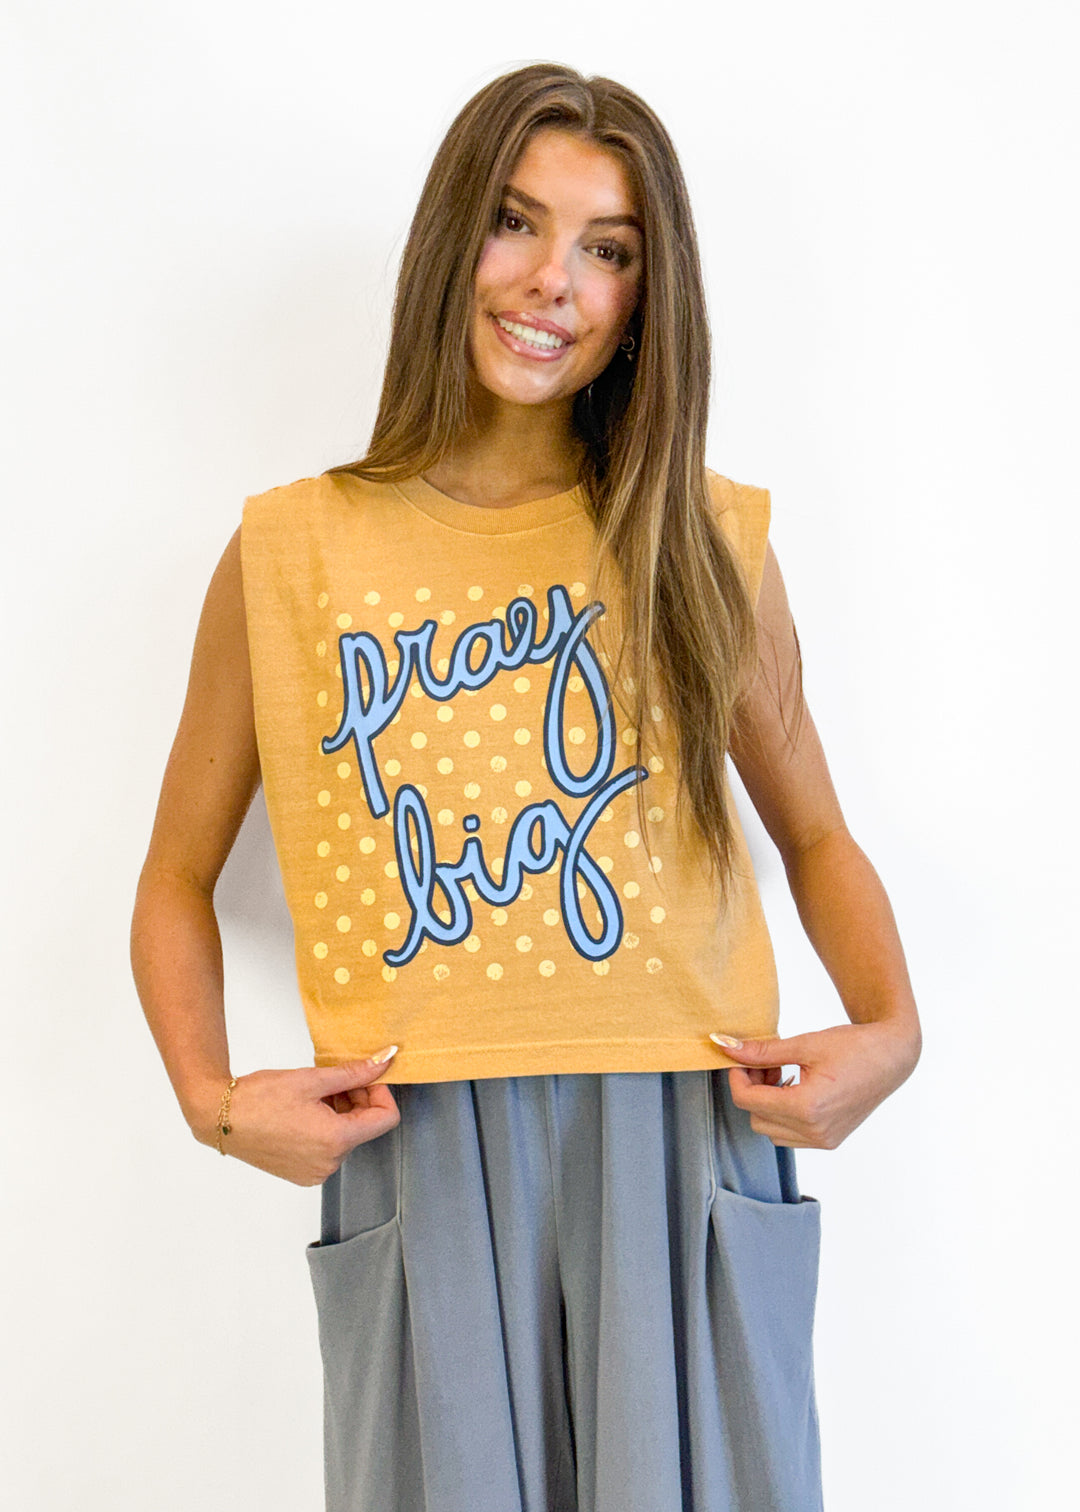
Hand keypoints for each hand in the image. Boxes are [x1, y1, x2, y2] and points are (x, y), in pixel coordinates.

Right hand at [188, 1058, 400, 1184]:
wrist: (219, 1117)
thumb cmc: (260, 1098)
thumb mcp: (312, 1079)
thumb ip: (354, 1072)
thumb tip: (386, 1060)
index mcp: (335, 1141)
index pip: (385, 1118)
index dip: (380, 1092)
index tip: (365, 1076)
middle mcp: (329, 1164)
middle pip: (364, 1127)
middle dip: (357, 1099)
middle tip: (334, 1078)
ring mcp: (315, 1172)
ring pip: (346, 1136)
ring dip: (340, 1111)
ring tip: (314, 1093)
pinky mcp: (302, 1173)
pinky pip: (328, 1148)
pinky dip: (326, 1126)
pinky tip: (305, 1109)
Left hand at [712, 1020, 920, 1148]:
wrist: (892, 1056)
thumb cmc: (853, 1046)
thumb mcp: (804, 1044)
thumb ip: (762, 1050)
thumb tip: (724, 1044)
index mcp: (807, 1108)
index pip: (748, 1100)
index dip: (736, 1077)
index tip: (740, 1057)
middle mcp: (815, 1131)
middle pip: (756, 1117)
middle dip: (752, 1088)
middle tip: (765, 1061)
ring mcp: (823, 1140)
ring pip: (770, 1130)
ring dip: (766, 1103)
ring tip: (781, 1073)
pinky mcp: (829, 1140)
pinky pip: (789, 1135)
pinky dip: (782, 1114)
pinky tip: (794, 1088)